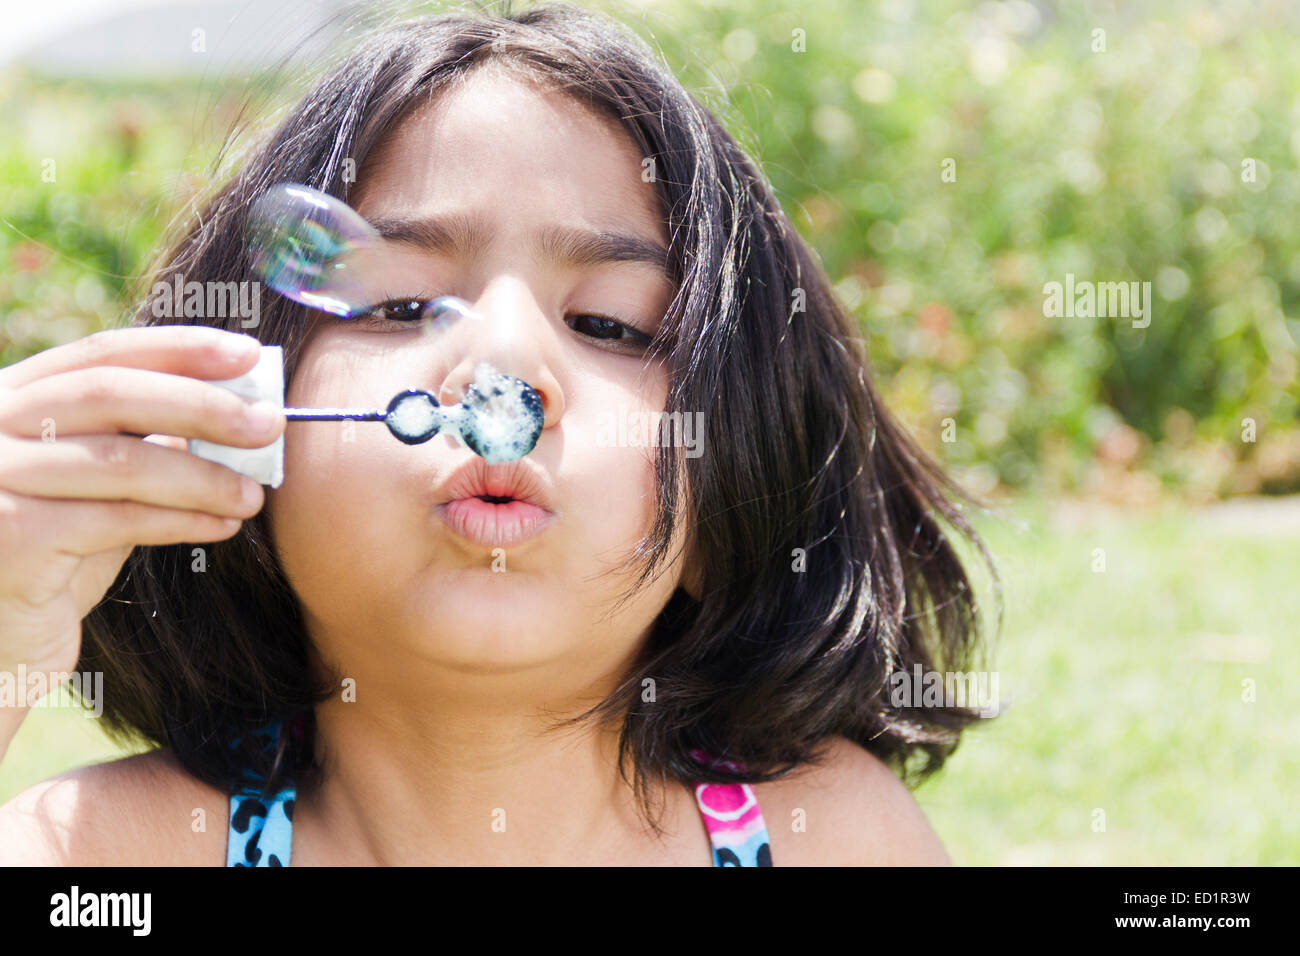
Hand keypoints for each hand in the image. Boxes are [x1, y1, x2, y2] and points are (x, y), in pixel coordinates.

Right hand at [0, 326, 284, 686]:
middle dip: (202, 404)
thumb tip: (239, 410)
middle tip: (270, 423)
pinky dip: (183, 520)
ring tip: (254, 495)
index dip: (178, 349)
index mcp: (8, 399)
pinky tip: (223, 526)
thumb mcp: (99, 488)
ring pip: (121, 461)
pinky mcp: (11, 535)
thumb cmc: (54, 559)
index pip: (99, 355)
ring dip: (204, 476)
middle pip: (110, 395)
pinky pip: (118, 519)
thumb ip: (145, 444)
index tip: (248, 354)